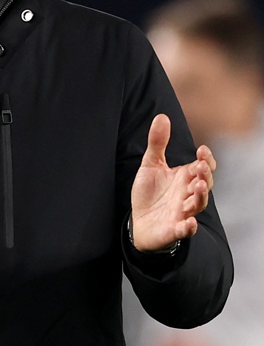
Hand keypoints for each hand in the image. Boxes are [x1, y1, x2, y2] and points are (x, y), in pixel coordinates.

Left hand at [131, 113, 215, 250]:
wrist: (139, 222)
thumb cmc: (150, 193)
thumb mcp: (151, 165)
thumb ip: (157, 143)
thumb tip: (162, 116)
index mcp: (184, 178)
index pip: (203, 167)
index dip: (206, 160)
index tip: (201, 149)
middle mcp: (187, 194)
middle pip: (204, 185)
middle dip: (205, 176)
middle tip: (201, 167)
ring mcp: (182, 212)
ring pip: (197, 205)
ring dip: (200, 196)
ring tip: (198, 186)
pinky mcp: (174, 229)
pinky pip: (185, 230)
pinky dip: (188, 227)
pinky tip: (190, 223)